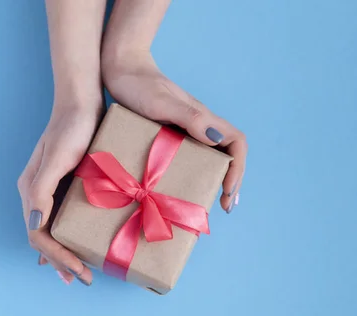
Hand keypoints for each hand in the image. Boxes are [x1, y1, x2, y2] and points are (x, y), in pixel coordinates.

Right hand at [18, 105, 100, 285]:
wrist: (84, 102)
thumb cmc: (73, 128)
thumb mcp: (58, 159)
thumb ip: (42, 191)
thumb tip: (36, 225)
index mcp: (32, 191)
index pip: (39, 236)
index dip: (58, 258)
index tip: (79, 272)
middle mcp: (38, 194)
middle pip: (44, 238)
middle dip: (62, 262)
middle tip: (82, 279)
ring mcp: (52, 189)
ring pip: (53, 230)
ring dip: (64, 253)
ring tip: (79, 270)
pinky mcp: (67, 184)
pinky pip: (64, 217)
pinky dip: (71, 236)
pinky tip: (80, 245)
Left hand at [102, 52, 246, 212]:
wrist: (119, 68)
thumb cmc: (138, 84)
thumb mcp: (162, 103)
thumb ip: (190, 117)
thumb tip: (217, 138)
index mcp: (203, 118)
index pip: (236, 143)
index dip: (238, 168)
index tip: (227, 191)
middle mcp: (199, 125)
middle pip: (228, 153)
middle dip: (231, 180)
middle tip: (225, 205)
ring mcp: (185, 129)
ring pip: (211, 156)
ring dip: (216, 179)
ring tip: (209, 201)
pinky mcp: (169, 133)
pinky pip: (190, 156)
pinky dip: (194, 174)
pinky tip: (183, 186)